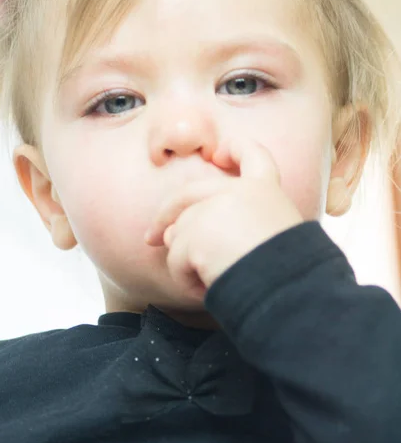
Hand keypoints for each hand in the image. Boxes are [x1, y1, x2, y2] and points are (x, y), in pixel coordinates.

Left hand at [145, 138, 304, 298]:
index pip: (253, 155)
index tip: (219, 154)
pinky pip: (176, 260)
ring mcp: (215, 208)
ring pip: (179, 234)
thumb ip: (230, 226)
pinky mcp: (198, 233)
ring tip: (211, 280)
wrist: (290, 292)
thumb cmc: (286, 276)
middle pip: (188, 195)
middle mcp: (239, 191)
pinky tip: (207, 288)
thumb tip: (172, 234)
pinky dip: (186, 280)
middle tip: (152, 237)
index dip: (236, 150)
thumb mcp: (273, 239)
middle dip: (165, 215)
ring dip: (186, 262)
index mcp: (266, 191)